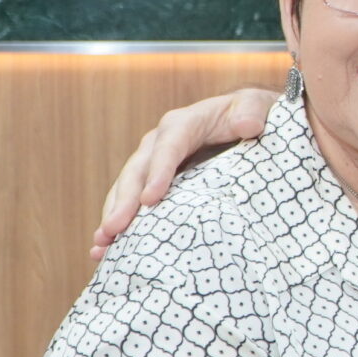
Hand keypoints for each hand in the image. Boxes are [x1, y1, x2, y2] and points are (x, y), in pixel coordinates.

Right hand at [91, 87, 279, 258]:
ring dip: (113, 215)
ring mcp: (151, 162)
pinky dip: (118, 221)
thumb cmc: (248, 115)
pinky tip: (106, 249)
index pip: (168, 147)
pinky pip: (129, 200)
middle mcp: (159, 142)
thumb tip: (248, 125)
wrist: (241, 118)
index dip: (158, 172)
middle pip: (137, 171)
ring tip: (102, 244)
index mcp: (183, 124)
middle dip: (124, 201)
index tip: (150, 200)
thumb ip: (252, 113)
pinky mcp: (150, 180)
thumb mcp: (255, 108)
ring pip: (125, 188)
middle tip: (113, 229)